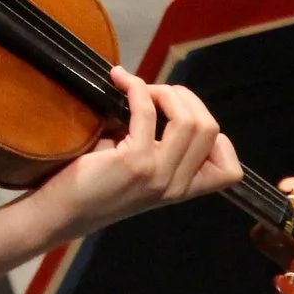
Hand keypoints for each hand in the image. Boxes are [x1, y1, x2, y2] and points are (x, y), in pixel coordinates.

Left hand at [22, 67, 241, 242]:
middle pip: (210, 129)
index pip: (230, 170)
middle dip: (185, 98)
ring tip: (140, 89)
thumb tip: (165, 98)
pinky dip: (136, 88)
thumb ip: (160, 145)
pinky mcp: (133, 163)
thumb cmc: (96, 184)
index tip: (181, 118)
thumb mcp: (140, 169)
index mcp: (182, 190)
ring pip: (189, 120)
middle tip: (154, 94)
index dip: (214, 134)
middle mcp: (176, 186)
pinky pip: (147, 111)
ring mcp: (157, 175)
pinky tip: (120, 82)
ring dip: (164, 91)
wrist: (62, 211)